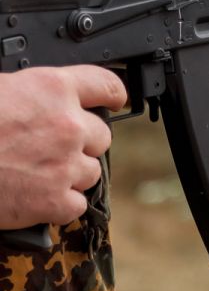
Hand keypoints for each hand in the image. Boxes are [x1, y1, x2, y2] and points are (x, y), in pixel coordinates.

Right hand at [0, 65, 126, 229]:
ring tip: (41, 174)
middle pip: (102, 135)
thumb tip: (49, 102)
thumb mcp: (4, 90)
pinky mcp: (54, 200)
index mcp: (54, 89)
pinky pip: (77, 204)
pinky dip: (61, 205)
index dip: (113, 95)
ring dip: (73, 174)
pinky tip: (39, 198)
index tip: (115, 101)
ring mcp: (65, 163)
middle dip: (83, 142)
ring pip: (93, 171)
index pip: (106, 85)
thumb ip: (37, 95)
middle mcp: (68, 124)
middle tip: (55, 148)